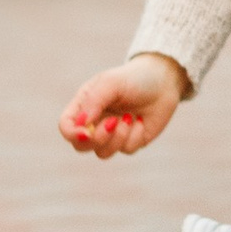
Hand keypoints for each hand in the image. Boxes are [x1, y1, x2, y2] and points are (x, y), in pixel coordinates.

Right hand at [59, 53, 186, 158]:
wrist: (164, 81)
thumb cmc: (134, 78)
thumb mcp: (112, 82)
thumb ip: (94, 101)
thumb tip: (83, 124)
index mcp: (85, 106)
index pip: (66, 127)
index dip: (72, 133)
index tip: (86, 131)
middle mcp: (95, 122)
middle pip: (81, 146)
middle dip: (97, 139)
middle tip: (112, 122)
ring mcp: (112, 135)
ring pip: (103, 153)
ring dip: (117, 138)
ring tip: (128, 118)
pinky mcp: (130, 141)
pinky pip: (126, 150)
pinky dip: (134, 136)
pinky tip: (141, 120)